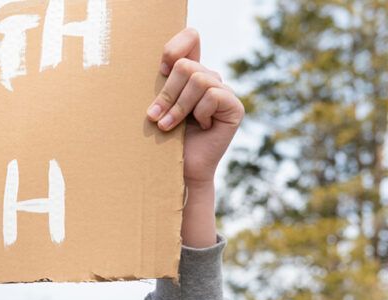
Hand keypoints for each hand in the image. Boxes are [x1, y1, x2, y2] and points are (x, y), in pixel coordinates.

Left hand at [147, 28, 244, 247]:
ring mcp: (224, 92)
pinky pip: (213, 95)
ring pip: (198, 79)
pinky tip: (198, 127)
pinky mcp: (235, 107)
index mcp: (190, 73)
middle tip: (154, 115)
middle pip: (186, 64)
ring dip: (178, 106)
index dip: (175, 46)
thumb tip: (162, 63)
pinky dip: (198, 112)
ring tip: (168, 126)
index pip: (190, 37)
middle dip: (167, 92)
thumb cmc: (161, 140)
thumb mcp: (156, 106)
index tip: (160, 69)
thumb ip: (161, 83)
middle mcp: (209, 79)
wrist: (176, 171)